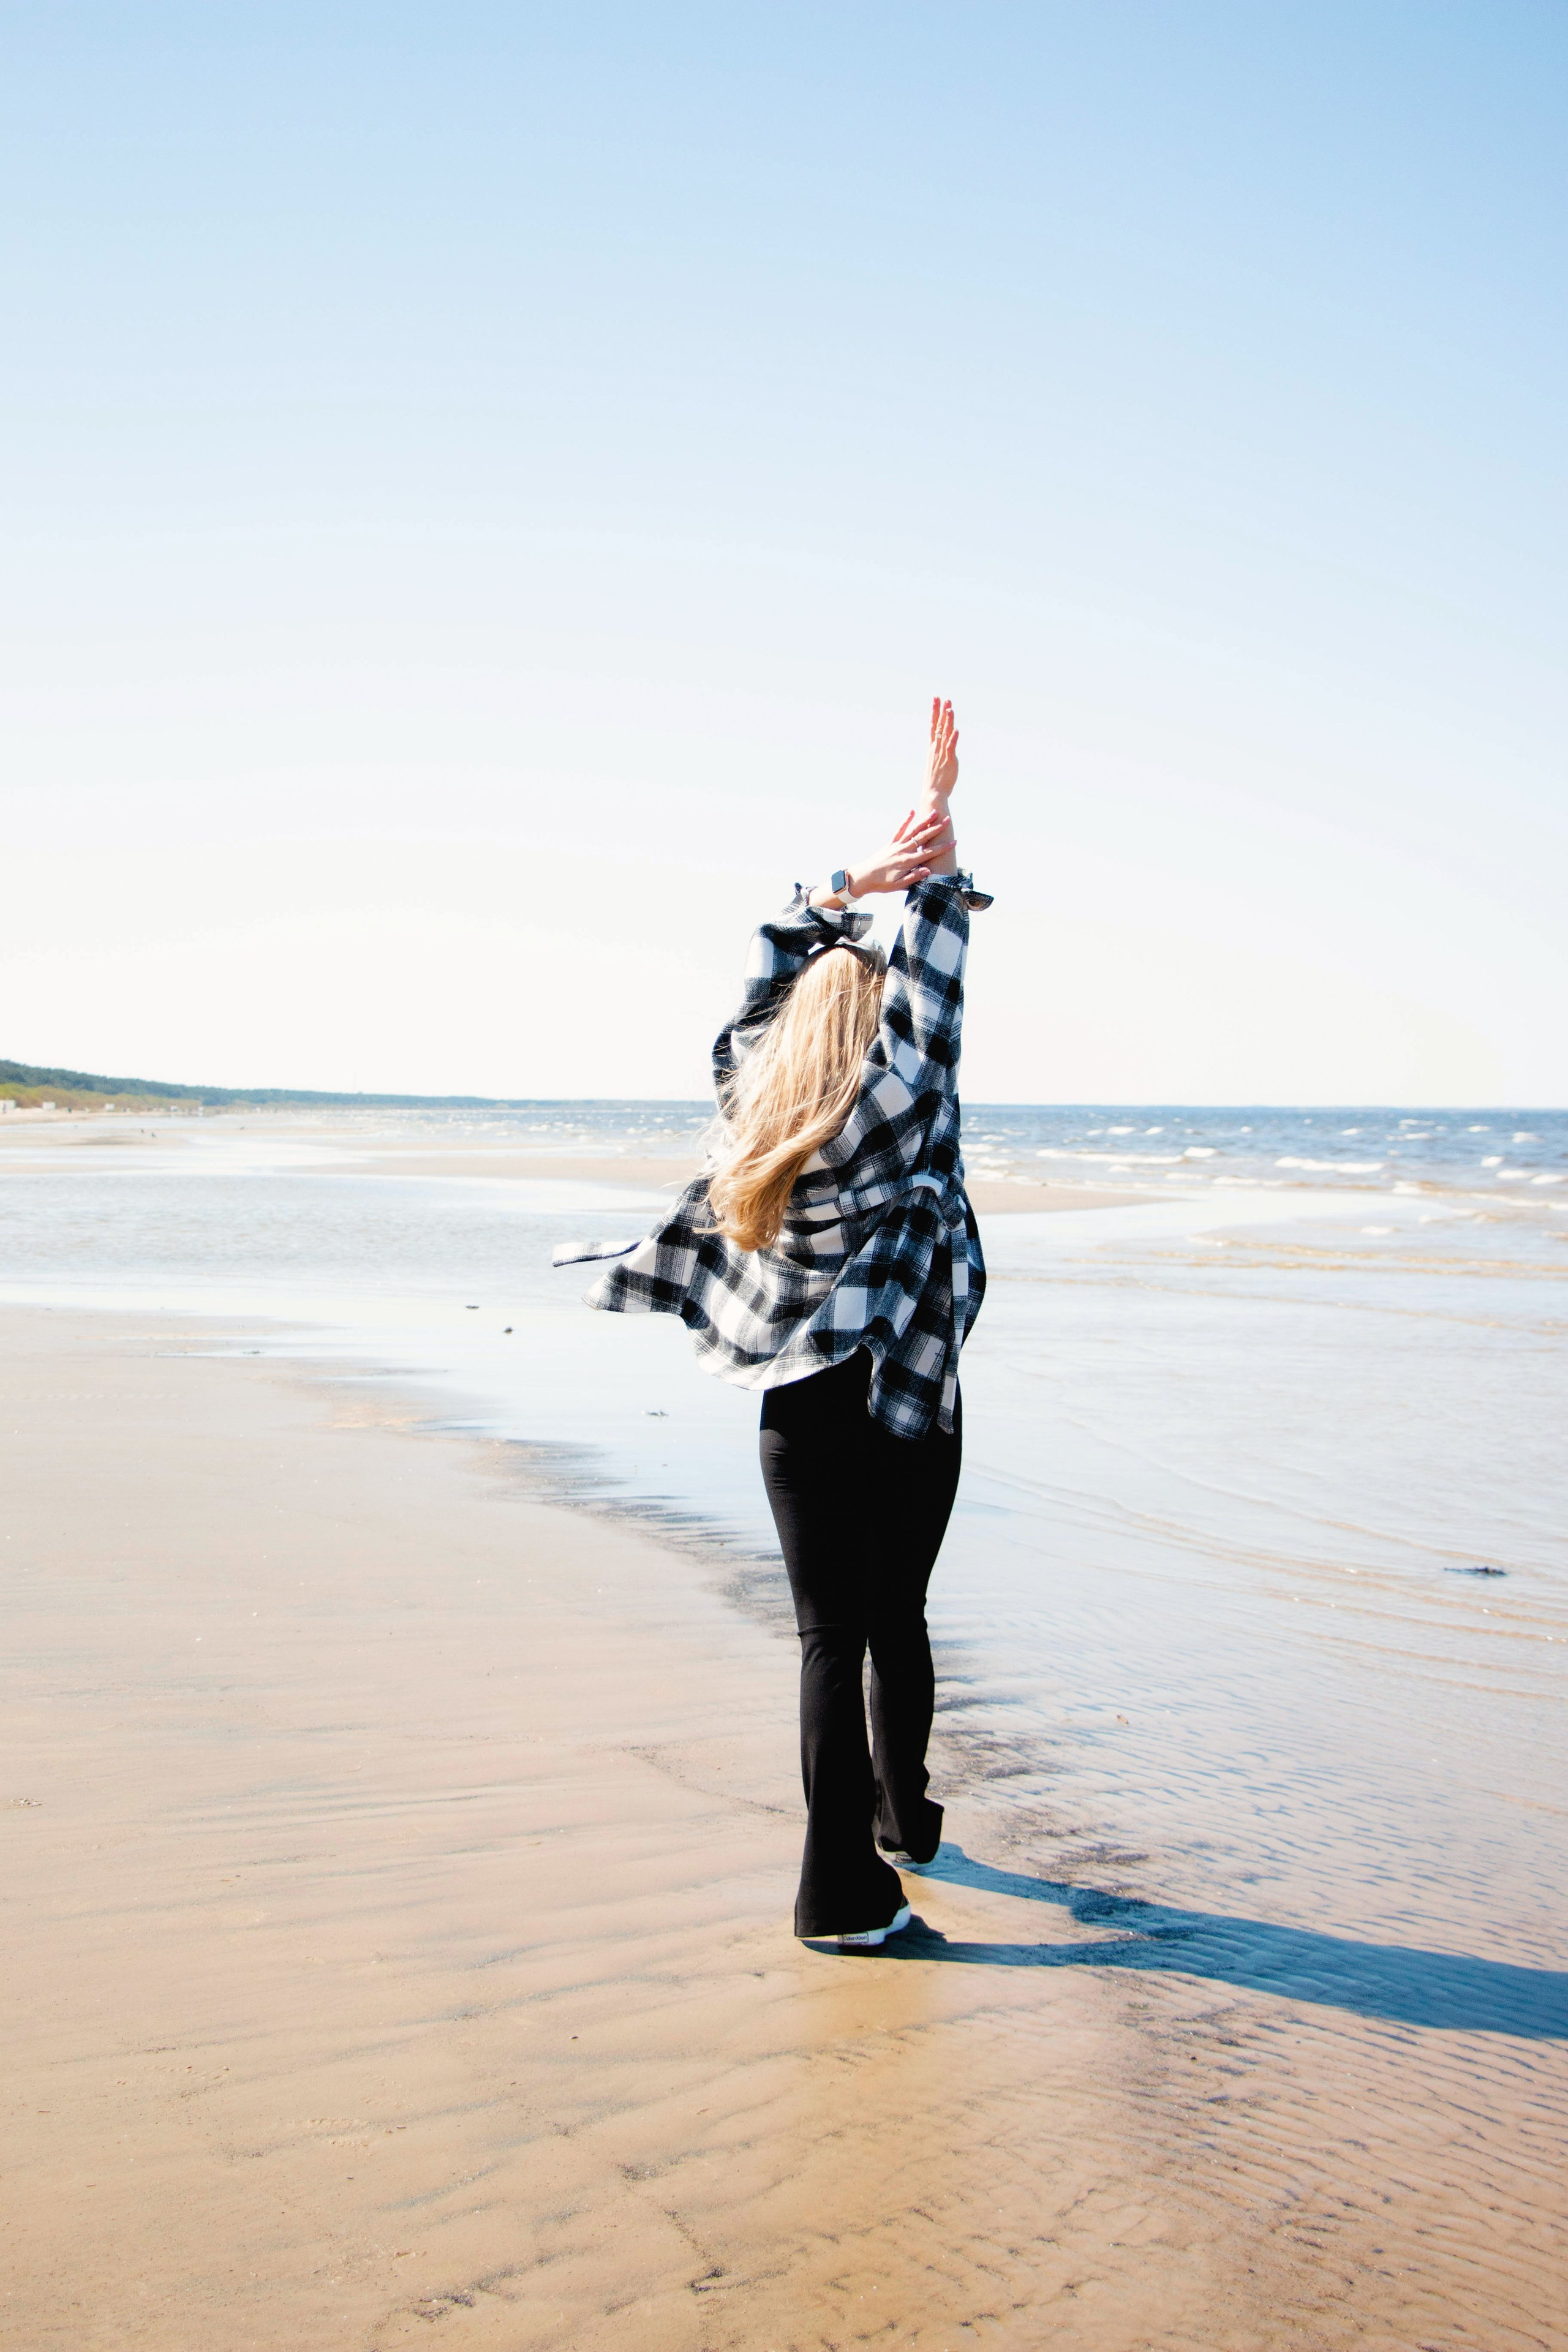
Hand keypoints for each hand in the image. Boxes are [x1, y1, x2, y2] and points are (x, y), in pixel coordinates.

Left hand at [811, 807, 953, 904]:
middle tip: (948, 820)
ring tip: (934, 812)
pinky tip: (911, 812)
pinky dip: (906, 820)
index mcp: (907, 861)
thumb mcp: (899, 885)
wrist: (863, 877)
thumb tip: (928, 870)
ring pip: (913, 831)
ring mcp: (896, 845)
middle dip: (937, 829)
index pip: (929, 853)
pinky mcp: (890, 843)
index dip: (943, 847)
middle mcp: (903, 850)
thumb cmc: (882, 884)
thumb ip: (914, 877)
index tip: (954, 842)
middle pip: (923, 837)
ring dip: (924, 821)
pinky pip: (899, 830)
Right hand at [924, 696, 958, 803]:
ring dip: (947, 720)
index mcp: (932, 746)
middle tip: (942, 698)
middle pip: (938, 725)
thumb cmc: (935, 780)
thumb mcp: (937, 762)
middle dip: (940, 711)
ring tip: (950, 708)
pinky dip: (953, 738)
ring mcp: (942, 753)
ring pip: (945, 733)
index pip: (933, 725)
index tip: (935, 700)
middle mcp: (936, 747)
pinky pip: (951, 747)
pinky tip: (956, 729)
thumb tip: (944, 747)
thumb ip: (941, 753)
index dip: (935, 711)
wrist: (932, 792)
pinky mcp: (949, 760)